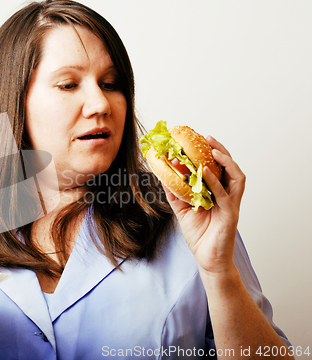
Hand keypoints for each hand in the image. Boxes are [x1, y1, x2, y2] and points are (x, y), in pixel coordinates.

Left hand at [163, 136, 245, 274]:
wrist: (208, 259)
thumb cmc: (200, 236)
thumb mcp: (182, 210)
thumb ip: (175, 193)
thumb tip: (162, 177)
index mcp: (219, 193)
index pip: (219, 168)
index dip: (212, 153)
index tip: (200, 140)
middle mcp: (228, 196)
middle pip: (231, 168)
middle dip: (221, 151)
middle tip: (208, 139)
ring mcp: (231, 205)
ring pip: (236, 178)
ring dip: (226, 162)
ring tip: (213, 151)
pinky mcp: (230, 215)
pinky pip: (225, 195)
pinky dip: (215, 182)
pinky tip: (204, 172)